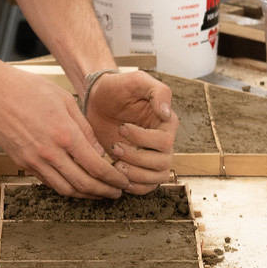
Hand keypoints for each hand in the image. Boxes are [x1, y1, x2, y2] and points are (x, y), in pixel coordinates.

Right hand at [0, 64, 125, 197]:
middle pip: (83, 183)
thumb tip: (99, 152)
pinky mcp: (22, 163)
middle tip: (116, 193)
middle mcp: (50, 152)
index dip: (113, 179)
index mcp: (65, 134)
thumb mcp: (65, 100)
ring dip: (85, 194)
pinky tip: (75, 183)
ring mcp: (34, 160)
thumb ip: (84, 128)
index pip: (96, 166)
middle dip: (104, 191)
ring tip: (98, 192)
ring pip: (65, 189)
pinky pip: (48, 182)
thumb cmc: (28, 89)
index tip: (123, 182)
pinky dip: (65, 187)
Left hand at [85, 71, 176, 193]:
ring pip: (157, 178)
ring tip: (115, 164)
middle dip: (137, 159)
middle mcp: (163, 142)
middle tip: (115, 148)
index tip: (121, 127)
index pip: (165, 141)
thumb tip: (166, 114)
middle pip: (162, 163)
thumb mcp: (138, 80)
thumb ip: (158, 92)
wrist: (99, 99)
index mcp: (167, 122)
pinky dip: (136, 187)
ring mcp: (152, 156)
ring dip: (136, 175)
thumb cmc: (118, 88)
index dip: (143, 139)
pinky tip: (120, 177)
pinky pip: (147, 186)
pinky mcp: (139, 166)